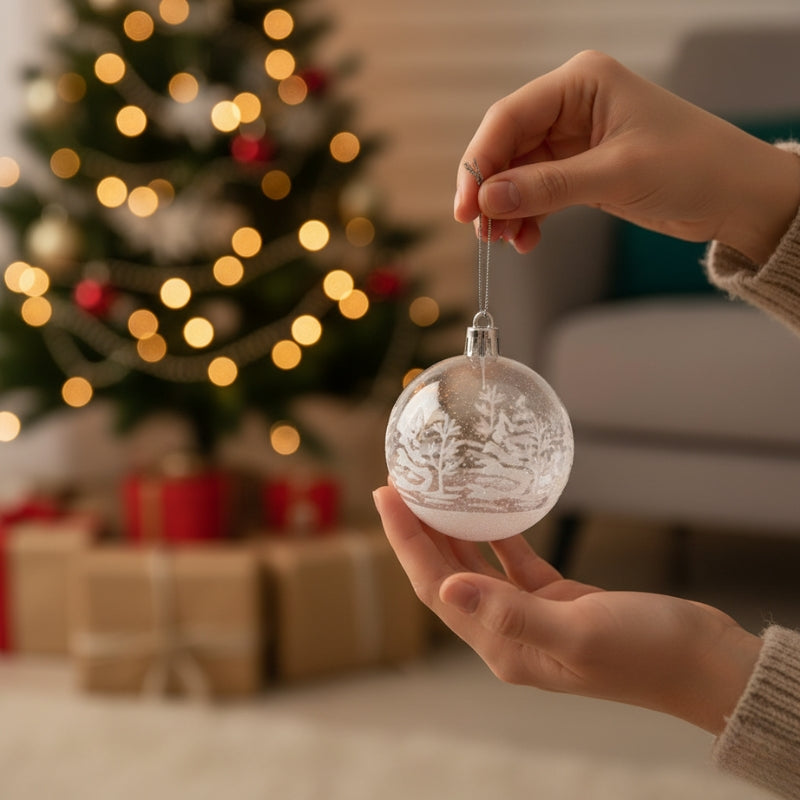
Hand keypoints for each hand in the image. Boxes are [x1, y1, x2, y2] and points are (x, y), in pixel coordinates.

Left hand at [373, 484, 761, 733]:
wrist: (702, 663)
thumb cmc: (646, 653)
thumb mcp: (577, 632)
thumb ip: (510, 612)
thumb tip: (446, 588)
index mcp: (503, 647)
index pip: (434, 587)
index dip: (405, 541)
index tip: (386, 496)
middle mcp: (507, 632)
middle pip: (446, 575)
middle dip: (417, 532)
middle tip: (399, 485)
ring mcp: (531, 616)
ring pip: (476, 567)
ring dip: (451, 531)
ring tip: (430, 491)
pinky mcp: (557, 600)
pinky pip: (514, 562)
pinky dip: (498, 535)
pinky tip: (488, 509)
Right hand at [455, 50, 799, 263]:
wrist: (736, 195)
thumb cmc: (693, 167)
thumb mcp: (615, 175)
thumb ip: (546, 187)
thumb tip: (488, 201)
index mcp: (580, 83)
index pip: (509, 118)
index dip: (480, 163)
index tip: (465, 207)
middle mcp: (572, 105)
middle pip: (507, 146)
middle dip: (491, 191)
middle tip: (481, 231)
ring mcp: (574, 139)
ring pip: (518, 173)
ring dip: (506, 209)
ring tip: (504, 242)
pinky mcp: (580, 168)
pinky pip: (537, 191)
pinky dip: (527, 216)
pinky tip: (525, 240)